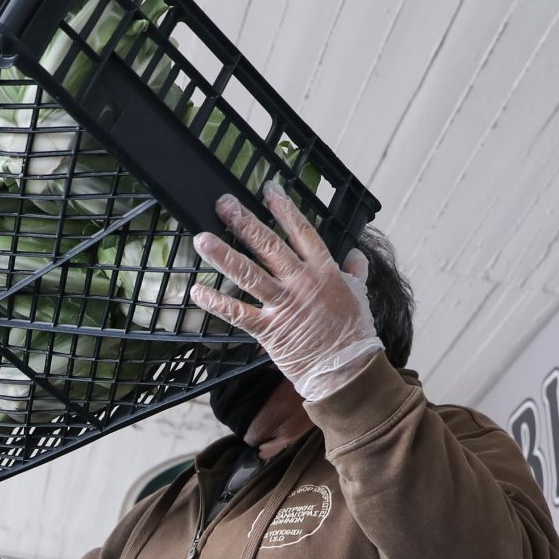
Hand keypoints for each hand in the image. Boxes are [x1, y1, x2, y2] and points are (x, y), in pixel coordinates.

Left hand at [188, 187, 384, 402]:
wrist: (347, 370)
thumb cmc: (355, 333)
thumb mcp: (361, 295)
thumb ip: (356, 271)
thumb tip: (356, 256)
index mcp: (323, 270)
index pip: (301, 231)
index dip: (283, 209)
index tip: (267, 189)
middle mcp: (300, 283)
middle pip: (268, 245)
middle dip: (244, 222)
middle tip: (223, 204)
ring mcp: (283, 305)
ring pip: (248, 274)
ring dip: (223, 255)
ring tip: (202, 239)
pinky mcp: (269, 330)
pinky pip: (238, 313)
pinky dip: (216, 303)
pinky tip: (197, 291)